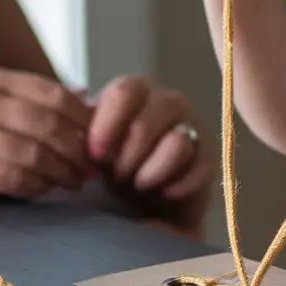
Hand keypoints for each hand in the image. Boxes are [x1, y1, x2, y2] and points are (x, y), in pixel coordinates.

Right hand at [0, 67, 91, 200]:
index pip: (53, 94)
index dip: (84, 118)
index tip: (101, 138)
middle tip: (91, 168)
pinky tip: (44, 189)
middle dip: (78, 150)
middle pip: (48, 125)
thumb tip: (93, 104)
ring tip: (73, 182)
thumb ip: (36, 102)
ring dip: (62, 172)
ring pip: (35, 155)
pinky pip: (14, 179)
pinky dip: (37, 186)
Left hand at [87, 76, 212, 221]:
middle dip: (128, 155)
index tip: (94, 154)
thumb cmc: (117, 160)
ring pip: (176, 143)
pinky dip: (178, 185)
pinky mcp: (209, 157)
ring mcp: (193, 127)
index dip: (107, 124)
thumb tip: (76, 133)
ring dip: (151, 171)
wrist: (148, 194)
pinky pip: (199, 169)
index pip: (124, 92)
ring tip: (140, 184)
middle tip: (117, 176)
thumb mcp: (95, 145)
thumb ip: (84, 133)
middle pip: (148, 121)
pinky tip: (165, 193)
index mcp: (136, 91)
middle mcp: (168, 102)